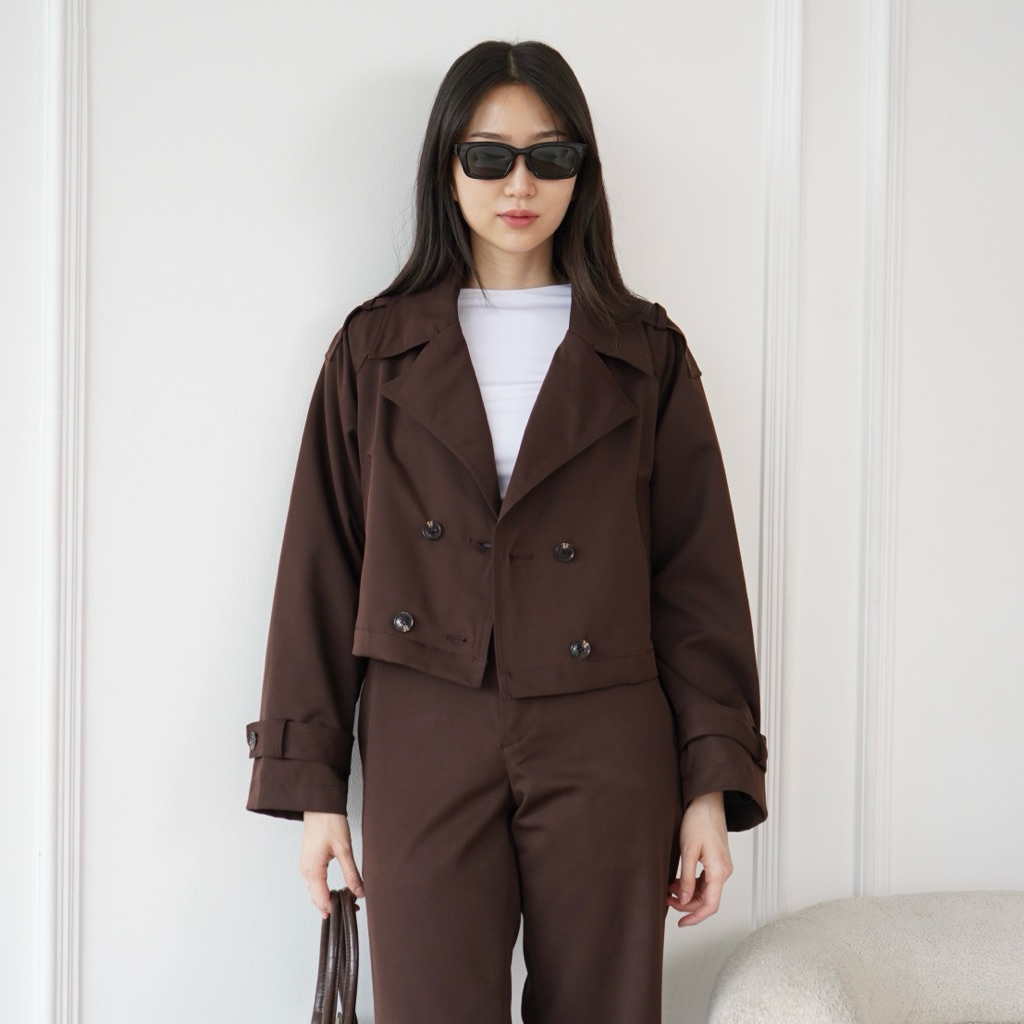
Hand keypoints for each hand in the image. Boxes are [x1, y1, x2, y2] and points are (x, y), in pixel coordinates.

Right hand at [300, 811, 364, 917]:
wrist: (320, 805)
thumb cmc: (329, 822)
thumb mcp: (345, 849)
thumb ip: (352, 873)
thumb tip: (359, 892)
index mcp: (313, 870)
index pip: (322, 899)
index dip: (335, 908)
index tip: (350, 910)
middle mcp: (305, 870)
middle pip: (316, 898)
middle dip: (332, 906)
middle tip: (351, 907)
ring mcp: (305, 865)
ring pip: (314, 891)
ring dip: (327, 898)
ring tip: (346, 899)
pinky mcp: (308, 860)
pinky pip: (314, 882)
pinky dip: (323, 889)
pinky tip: (335, 889)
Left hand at [666, 791, 732, 926]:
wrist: (707, 801)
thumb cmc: (699, 821)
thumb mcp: (688, 850)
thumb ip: (687, 878)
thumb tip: (685, 900)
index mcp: (719, 871)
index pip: (711, 905)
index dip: (696, 917)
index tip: (681, 922)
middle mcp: (723, 872)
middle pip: (707, 899)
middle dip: (687, 904)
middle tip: (667, 900)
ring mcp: (721, 867)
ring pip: (705, 891)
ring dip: (688, 893)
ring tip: (669, 889)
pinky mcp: (716, 861)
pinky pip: (705, 880)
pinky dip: (691, 883)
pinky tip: (678, 881)